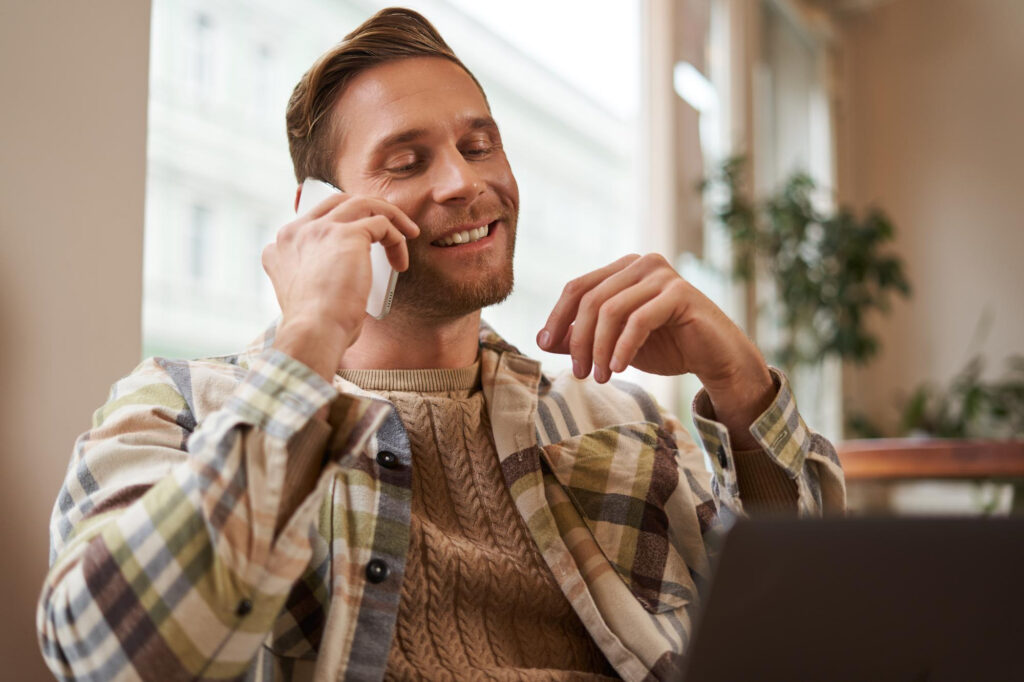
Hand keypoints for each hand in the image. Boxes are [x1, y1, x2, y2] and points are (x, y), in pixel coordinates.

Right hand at [262, 192, 418, 379]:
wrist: (315, 331)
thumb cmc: (316, 324)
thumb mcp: (303, 292)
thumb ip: (315, 270)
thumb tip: (345, 269)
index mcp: (283, 244)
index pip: (313, 217)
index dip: (339, 222)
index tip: (359, 238)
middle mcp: (298, 231)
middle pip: (338, 201)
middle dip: (367, 209)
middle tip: (387, 226)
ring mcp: (322, 229)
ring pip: (363, 203)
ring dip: (390, 215)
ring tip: (407, 232)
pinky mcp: (348, 235)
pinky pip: (382, 223)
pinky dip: (397, 240)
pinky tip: (400, 263)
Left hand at [537, 253, 774, 444]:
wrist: (715, 358)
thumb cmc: (667, 347)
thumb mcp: (615, 344)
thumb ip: (583, 337)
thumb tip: (543, 339)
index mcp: (622, 269)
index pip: (577, 288)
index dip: (557, 317)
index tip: (544, 346)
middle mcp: (641, 264)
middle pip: (590, 299)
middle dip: (578, 340)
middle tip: (579, 373)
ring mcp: (662, 275)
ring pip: (611, 310)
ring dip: (599, 348)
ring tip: (600, 377)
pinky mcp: (680, 293)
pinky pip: (638, 320)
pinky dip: (623, 347)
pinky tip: (618, 368)